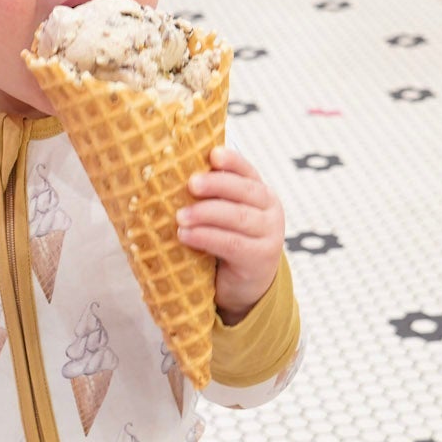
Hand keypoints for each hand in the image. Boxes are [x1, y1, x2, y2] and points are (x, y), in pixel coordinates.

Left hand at [177, 147, 284, 324]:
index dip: (232, 161)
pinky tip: (185, 235)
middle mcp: (270, 211)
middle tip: (190, 184)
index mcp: (261, 194)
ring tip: (180, 216)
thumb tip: (170, 174)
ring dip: (206, 214)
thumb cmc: (227, 243)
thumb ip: (212, 198)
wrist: (246, 287)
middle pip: (244, 191)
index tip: (212, 154)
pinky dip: (206, 237)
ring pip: (238, 217)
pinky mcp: (260, 259)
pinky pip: (232, 244)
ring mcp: (269, 235)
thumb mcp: (224, 217)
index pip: (248, 171)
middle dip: (216, 185)